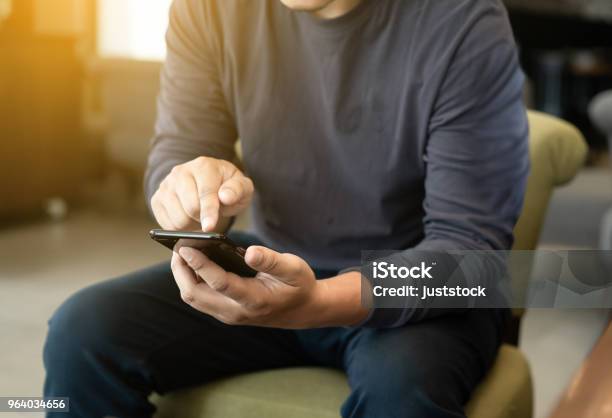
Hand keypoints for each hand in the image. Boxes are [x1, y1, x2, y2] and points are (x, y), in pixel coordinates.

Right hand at [151, 157, 253, 231]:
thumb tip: (225, 196)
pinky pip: (167, 224)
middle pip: (190, 207)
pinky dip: (180, 228)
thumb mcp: (242, 187)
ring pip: (178, 219)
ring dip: (192, 225)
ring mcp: (166, 185)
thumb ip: (237, 190)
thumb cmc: (227, 187)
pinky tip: (188, 219)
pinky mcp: (157, 199)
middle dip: (203, 218)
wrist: (208, 183)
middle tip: (210, 217)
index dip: (209, 212)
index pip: (205, 193)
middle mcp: (180, 172)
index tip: (209, 227)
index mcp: (204, 166)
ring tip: (199, 216)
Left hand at [171, 245, 367, 327]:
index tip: (186, 247)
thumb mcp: (294, 268)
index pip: (219, 283)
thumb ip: (272, 260)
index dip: (200, 264)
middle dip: (181, 271)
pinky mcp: (224, 312)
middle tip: (177, 246)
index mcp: (254, 300)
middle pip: (195, 295)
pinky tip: (192, 262)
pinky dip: (190, 280)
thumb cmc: (298, 285)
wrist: (303, 310)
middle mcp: (236, 312)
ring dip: (183, 276)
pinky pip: (199, 298)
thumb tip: (249, 252)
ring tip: (181, 252)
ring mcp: (228, 314)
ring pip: (193, 298)